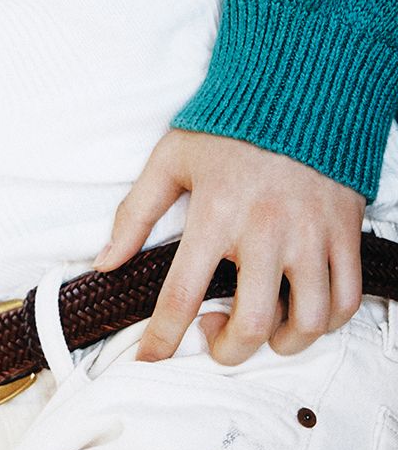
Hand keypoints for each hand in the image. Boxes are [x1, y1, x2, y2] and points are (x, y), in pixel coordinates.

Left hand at [92, 128, 366, 364]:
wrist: (295, 90)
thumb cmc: (227, 127)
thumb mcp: (170, 159)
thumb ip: (135, 212)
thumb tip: (106, 262)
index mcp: (214, 212)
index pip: (181, 293)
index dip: (164, 338)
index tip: (150, 359)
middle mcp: (264, 230)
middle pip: (252, 323)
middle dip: (227, 350)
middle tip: (212, 339)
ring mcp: (310, 235)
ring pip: (306, 321)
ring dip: (282, 344)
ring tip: (260, 331)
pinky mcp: (344, 233)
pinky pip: (344, 300)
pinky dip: (326, 323)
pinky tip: (300, 314)